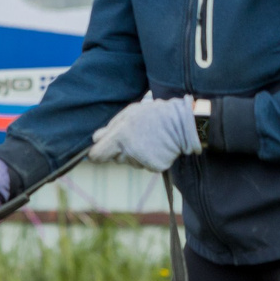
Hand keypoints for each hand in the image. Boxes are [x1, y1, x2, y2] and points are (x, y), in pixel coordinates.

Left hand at [86, 95, 200, 171]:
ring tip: (148, 138)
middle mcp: (128, 152)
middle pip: (114, 159)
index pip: (97, 155)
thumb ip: (110, 127)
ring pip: (130, 162)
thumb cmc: (154, 114)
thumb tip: (96, 138)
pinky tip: (156, 146)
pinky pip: (144, 165)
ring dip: (134, 154)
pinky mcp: (154, 167)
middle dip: (119, 151)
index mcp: (119, 137)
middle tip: (135, 136)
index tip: (99, 151)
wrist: (183, 123)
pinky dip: (148, 158)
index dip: (97, 153)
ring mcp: (142, 161)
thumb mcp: (130, 113)